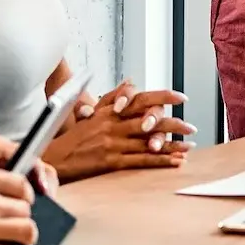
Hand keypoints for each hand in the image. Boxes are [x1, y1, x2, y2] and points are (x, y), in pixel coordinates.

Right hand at [51, 81, 193, 177]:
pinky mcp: (111, 161)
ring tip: (189, 146)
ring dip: (171, 145)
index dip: (162, 97)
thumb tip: (130, 81)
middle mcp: (112, 125)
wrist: (53, 158)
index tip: (181, 97)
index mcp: (109, 112)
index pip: (140, 100)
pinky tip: (174, 162)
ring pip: (148, 142)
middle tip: (191, 126)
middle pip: (148, 122)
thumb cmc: (73, 137)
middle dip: (173, 124)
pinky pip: (140, 161)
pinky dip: (159, 161)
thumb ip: (112, 97)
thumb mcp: (91, 113)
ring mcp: (112, 143)